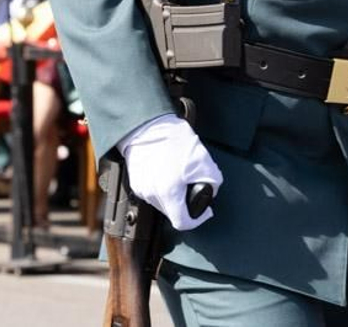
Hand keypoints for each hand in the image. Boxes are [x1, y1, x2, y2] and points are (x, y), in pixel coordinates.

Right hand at [118, 113, 221, 230]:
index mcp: (168, 193)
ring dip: (173, 194)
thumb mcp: (202, 159)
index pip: (182, 222)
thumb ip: (212, 180)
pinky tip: (167, 170)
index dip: (198, 219)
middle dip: (186, 202)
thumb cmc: (171, 139)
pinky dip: (162, 186)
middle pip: (172, 212)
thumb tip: (211, 190)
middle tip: (193, 185)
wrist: (146, 124)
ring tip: (179, 174)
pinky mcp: (135, 181)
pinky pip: (153, 191)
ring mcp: (141, 189)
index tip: (205, 211)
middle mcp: (152, 195)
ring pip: (162, 202)